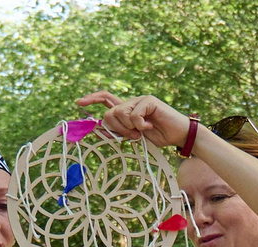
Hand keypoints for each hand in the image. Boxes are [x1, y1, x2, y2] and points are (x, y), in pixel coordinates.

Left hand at [78, 90, 193, 150]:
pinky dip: (139, 125)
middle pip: (109, 113)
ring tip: (142, 132)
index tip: (79, 103)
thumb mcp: (136, 136)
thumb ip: (121, 130)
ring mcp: (140, 100)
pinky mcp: (149, 100)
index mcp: (128, 109)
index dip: (92, 99)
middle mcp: (132, 102)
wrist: (179, 135)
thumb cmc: (160, 136)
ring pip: (119, 113)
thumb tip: (102, 129)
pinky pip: (134, 114)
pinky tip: (150, 126)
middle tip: (132, 136)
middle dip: (116, 128)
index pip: (106, 99)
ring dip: (128, 128)